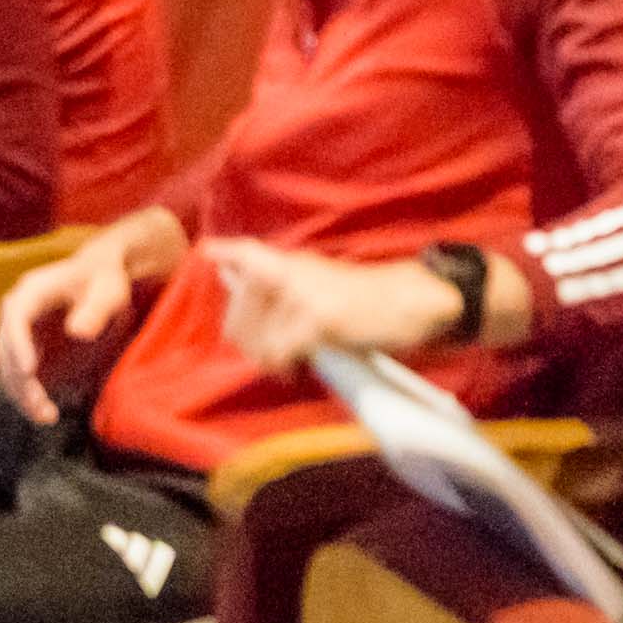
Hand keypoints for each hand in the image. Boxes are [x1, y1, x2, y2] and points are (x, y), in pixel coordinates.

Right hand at [0, 217, 167, 411]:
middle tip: (41, 406)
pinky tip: (46, 414)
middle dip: (19, 379)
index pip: (16, 317)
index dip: (18, 344)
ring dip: (21, 394)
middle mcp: (16, 311)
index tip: (29, 371)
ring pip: (7, 368)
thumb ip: (96, 309)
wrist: (98, 280)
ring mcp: (17, 332)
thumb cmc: (105, 281)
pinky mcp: (25, 350)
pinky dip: (28, 396)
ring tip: (47, 417)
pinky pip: (18, 377)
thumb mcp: (108, 291)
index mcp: (32, 291)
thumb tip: (77, 332)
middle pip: (5, 348)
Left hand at [198, 235, 476, 372]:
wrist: (412, 302)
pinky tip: (297, 369)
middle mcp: (293, 273)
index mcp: (293, 264)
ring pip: (258, 339)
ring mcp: (305, 294)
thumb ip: (278, 280)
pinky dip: (285, 366)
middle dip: (247, 342)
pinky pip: (282, 351)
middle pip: (239, 314)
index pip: (246, 253)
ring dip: (267, 359)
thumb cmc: (367, 302)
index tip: (210, 256)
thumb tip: (229, 273)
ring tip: (286, 364)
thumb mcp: (319, 282)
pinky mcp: (320, 318)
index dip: (226, 256)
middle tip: (269, 356)